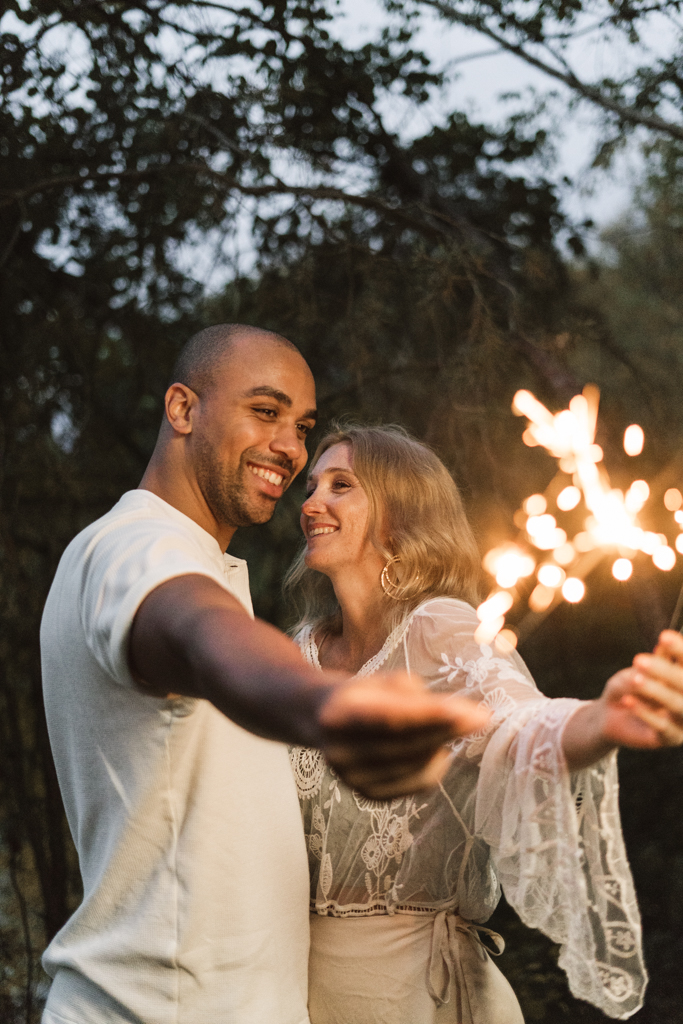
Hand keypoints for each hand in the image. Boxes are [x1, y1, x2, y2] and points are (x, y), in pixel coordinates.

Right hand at [317, 670, 489, 798]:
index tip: (475, 712)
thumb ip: (417, 696)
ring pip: (415, 765)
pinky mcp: (364, 793)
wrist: (316, 717)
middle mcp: (339, 750)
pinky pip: (414, 786)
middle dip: (448, 729)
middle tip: (480, 716)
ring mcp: (350, 777)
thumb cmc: (360, 692)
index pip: (395, 717)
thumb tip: (462, 715)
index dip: (436, 716)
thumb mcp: (382, 681)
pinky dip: (433, 768)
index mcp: (338, 712)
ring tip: (446, 726)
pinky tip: (437, 751)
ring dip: (440, 744)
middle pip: (408, 744)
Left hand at [591, 633, 682, 751]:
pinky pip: (663, 726)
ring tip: (634, 679)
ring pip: (678, 705)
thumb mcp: (636, 670)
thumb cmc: (629, 686)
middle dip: (665, 670)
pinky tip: (628, 700)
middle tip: (639, 659)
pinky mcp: (671, 738)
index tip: (663, 636)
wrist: (611, 715)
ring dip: (656, 691)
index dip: (680, 650)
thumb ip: (652, 662)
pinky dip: (645, 712)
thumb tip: (663, 644)